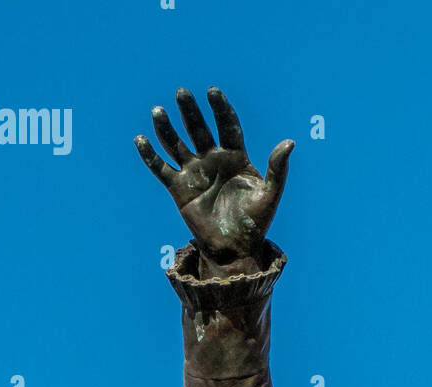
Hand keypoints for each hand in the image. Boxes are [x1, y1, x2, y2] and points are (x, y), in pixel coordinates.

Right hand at [135, 87, 292, 274]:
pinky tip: (141, 139)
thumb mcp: (270, 195)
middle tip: (183, 93)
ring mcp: (194, 173)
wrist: (235, 249)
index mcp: (235, 158)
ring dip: (166, 127)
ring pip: (176, 143)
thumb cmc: (255, 223)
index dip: (220, 108)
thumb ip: (278, 169)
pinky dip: (149, 155)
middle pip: (198, 128)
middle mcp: (212, 160)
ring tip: (159, 111)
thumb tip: (290, 142)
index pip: (227, 126)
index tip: (213, 92)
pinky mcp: (178, 188)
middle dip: (190, 111)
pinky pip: (160, 168)